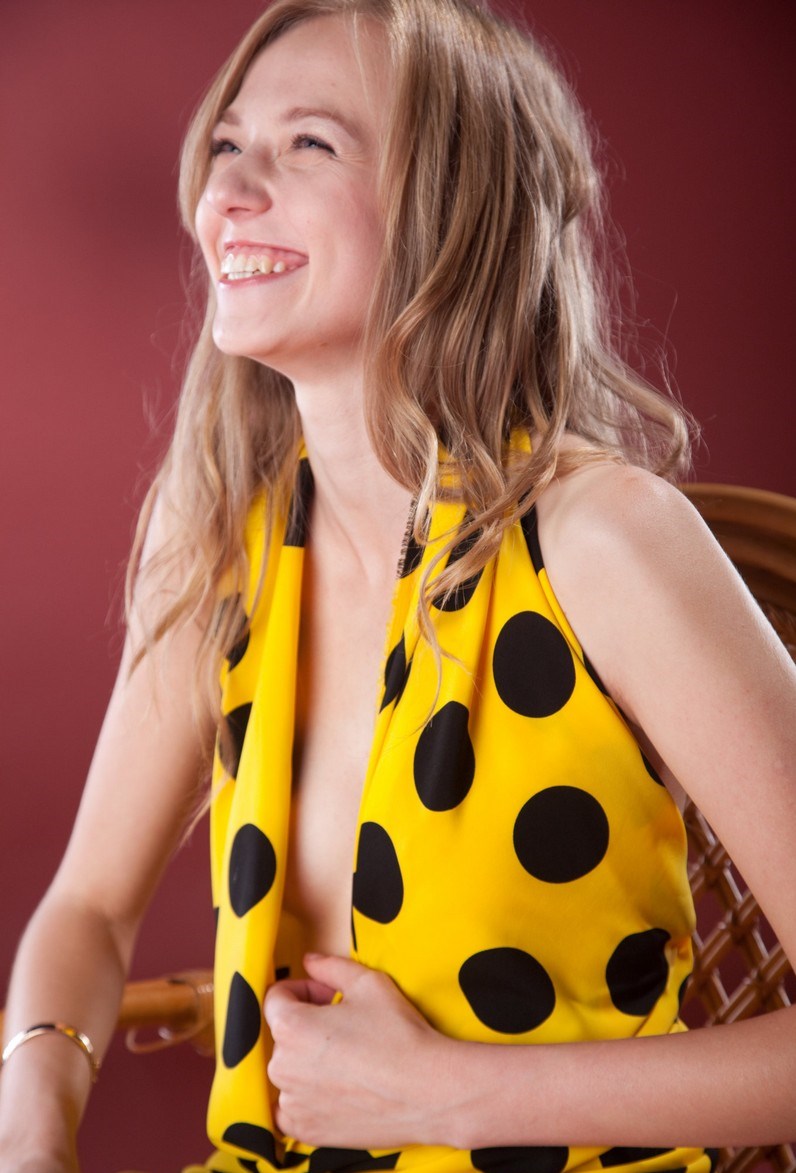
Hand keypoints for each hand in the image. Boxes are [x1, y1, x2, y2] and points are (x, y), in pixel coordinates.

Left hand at [263, 953, 451, 1148]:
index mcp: (291, 1027)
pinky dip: (305, 1099)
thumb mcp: (368, 983)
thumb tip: (310, 961)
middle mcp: (283, 1067)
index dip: (303, 989)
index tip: (326, 995)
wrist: (428, 1092)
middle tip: (344, 1025)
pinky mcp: (306, 1130)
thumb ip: (330, 966)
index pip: (276, 997)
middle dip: (307, 1024)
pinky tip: (335, 1089)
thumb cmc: (399, 1036)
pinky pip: (291, 1109)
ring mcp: (292, 1103)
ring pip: (288, 1070)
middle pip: (282, 1034)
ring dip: (307, 1061)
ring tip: (346, 1058)